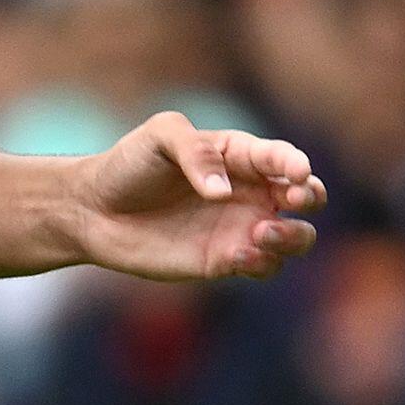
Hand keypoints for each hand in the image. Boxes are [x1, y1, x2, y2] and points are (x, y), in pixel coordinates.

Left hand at [69, 110, 326, 283]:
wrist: (94, 210)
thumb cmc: (129, 164)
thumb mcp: (159, 138)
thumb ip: (194, 153)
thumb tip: (223, 192)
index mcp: (240, 155)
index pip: (283, 159)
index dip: (296, 164)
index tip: (296, 172)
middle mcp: (250, 192)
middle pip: (307, 199)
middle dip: (310, 199)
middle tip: (292, 200)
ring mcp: (240, 229)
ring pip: (295, 238)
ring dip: (291, 237)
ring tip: (261, 233)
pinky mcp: (224, 262)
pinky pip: (262, 267)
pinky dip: (261, 263)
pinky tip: (237, 255)